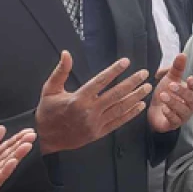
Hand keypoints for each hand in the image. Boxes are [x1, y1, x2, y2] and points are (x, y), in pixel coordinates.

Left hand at [0, 126, 35, 191]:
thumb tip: (2, 128)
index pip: (7, 148)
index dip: (17, 139)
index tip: (29, 131)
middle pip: (9, 155)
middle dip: (21, 145)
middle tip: (32, 136)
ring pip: (6, 167)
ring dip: (17, 157)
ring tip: (26, 146)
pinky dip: (5, 171)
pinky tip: (12, 163)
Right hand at [35, 52, 152, 153]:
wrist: (44, 138)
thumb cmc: (47, 111)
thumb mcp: (49, 89)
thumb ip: (60, 71)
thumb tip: (66, 53)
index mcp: (78, 99)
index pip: (101, 81)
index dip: (114, 70)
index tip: (126, 62)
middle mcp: (89, 111)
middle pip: (115, 94)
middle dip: (132, 82)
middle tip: (144, 73)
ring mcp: (95, 123)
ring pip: (120, 108)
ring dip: (136, 97)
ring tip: (147, 87)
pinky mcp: (99, 133)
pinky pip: (118, 122)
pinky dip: (130, 114)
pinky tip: (140, 105)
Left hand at [147, 54, 192, 132]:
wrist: (153, 110)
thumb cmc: (165, 93)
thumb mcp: (170, 78)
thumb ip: (177, 68)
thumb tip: (182, 54)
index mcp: (191, 93)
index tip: (189, 78)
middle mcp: (190, 105)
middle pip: (192, 99)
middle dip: (182, 92)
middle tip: (171, 85)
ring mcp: (183, 116)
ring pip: (183, 110)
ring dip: (174, 103)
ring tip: (163, 95)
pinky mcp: (174, 124)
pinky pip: (175, 121)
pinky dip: (170, 114)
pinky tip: (164, 109)